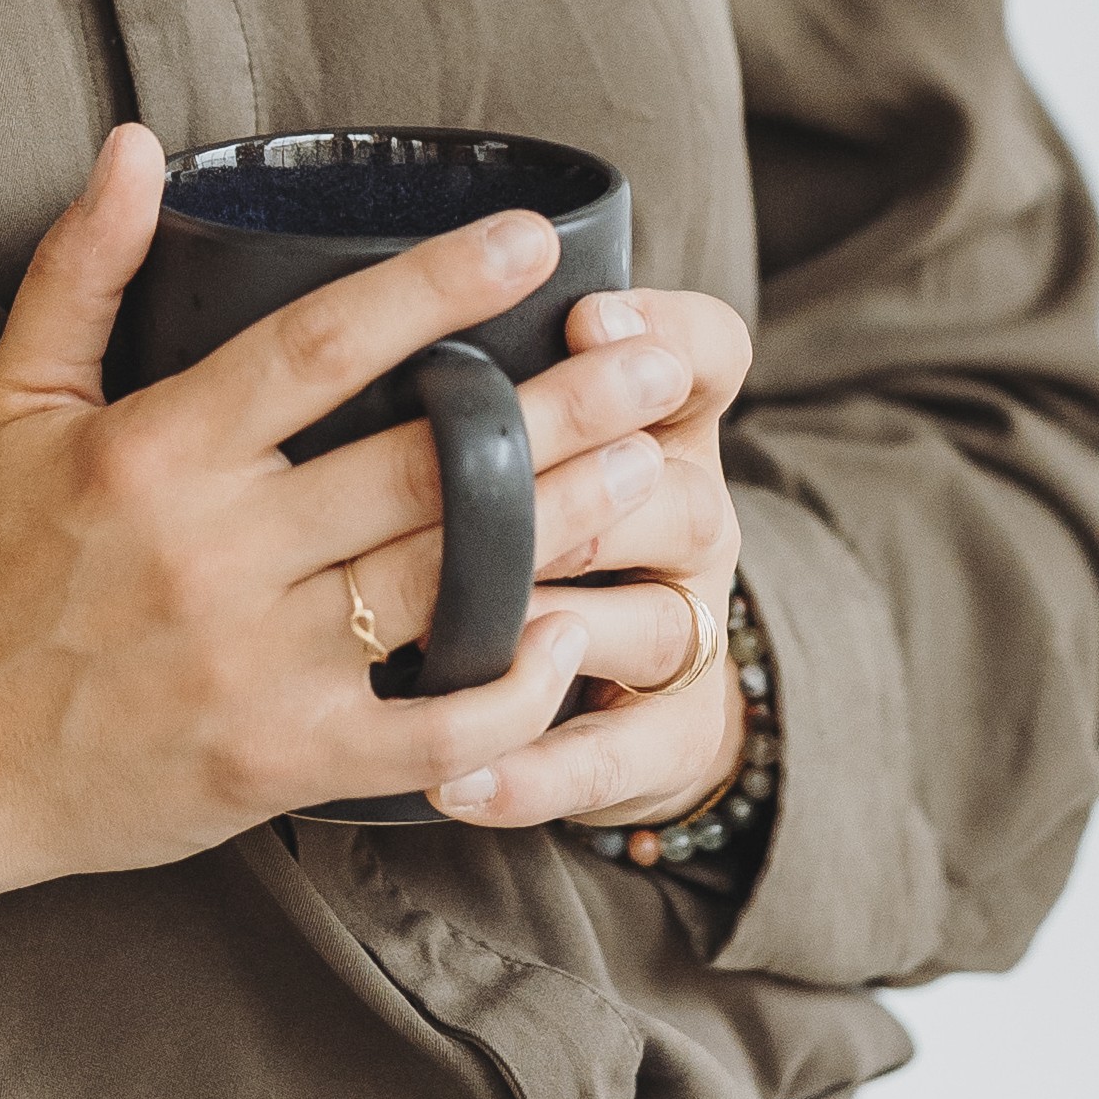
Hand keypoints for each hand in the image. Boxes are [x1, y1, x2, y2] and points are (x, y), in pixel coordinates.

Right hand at [0, 127, 691, 906]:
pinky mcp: (279, 762)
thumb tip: (133, 142)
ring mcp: (253, 664)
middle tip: (660, 364)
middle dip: (556, 412)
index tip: (532, 240)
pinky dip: (509, 693)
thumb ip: (81, 268)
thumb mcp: (14, 401)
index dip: (437, 287)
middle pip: (419, 466)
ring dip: (562, 527)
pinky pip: (426, 729)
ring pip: (442, 584)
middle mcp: (214, 553)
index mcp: (157, 452)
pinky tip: (573, 640)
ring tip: (653, 470)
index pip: (322, 345)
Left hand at [429, 283, 753, 839]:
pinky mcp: (661, 740)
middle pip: (683, 495)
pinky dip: (532, 774)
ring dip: (558, 627)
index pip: (706, 357)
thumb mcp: (530, 432)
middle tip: (506, 483)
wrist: (626, 688)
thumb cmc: (531, 517)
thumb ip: (485, 376)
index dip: (663, 334)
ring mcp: (683, 636)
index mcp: (663, 429)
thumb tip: (392, 323)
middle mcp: (692, 524)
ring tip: (470, 632)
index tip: (586, 317)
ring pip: (649, 626)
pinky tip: (455, 781)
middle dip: (591, 485)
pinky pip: (606, 760)